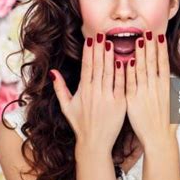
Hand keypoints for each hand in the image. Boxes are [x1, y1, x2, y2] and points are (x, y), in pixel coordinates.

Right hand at [50, 33, 126, 151]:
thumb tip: (53, 72)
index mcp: (83, 91)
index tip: (91, 39)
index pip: (86, 67)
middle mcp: (95, 93)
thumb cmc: (80, 125)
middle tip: (103, 34)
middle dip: (100, 49)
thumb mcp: (67, 107)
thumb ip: (60, 88)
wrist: (95, 144)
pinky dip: (123, 72)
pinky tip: (125, 60)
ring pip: (109, 73)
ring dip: (111, 57)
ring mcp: (108, 98)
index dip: (89, 52)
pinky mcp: (120, 104)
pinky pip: (121, 84)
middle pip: (98, 66)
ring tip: (113, 42)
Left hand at [125, 31, 179, 148]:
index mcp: (167, 86)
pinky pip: (130, 83)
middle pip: (152, 62)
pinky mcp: (133, 101)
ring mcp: (144, 94)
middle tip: (146, 31)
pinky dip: (129, 71)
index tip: (159, 36)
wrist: (159, 140)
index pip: (164, 63)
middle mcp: (156, 88)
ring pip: (141, 69)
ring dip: (139, 54)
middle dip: (150, 46)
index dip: (161, 49)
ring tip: (137, 40)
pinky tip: (127, 60)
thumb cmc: (170, 121)